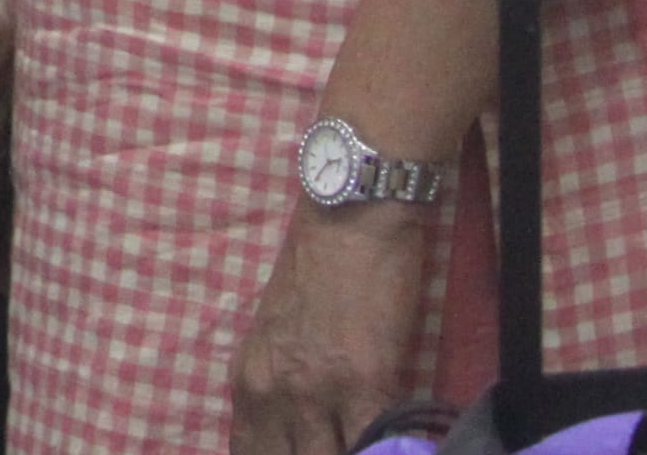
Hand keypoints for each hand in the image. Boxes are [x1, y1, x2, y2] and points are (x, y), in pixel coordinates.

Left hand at [227, 203, 436, 454]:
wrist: (351, 215)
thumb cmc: (317, 269)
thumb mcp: (277, 336)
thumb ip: (280, 388)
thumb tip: (296, 434)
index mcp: (248, 380)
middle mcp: (272, 393)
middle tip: (334, 446)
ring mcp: (318, 392)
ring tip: (368, 447)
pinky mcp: (367, 384)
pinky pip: (374, 444)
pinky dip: (385, 449)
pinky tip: (398, 445)